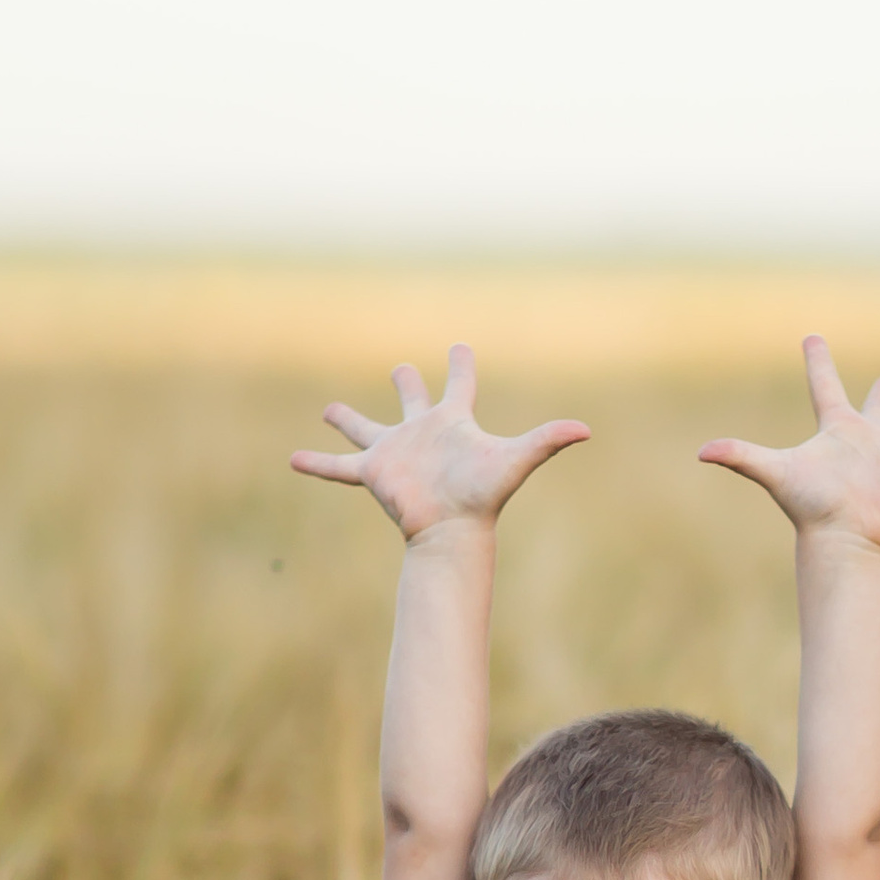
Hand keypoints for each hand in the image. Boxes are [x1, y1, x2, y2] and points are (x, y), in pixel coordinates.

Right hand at [292, 345, 587, 539]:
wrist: (453, 532)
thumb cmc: (482, 496)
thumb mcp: (515, 460)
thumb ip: (548, 441)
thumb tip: (587, 429)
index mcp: (453, 423)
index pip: (459, 384)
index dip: (460, 365)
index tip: (459, 347)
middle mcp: (422, 434)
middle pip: (413, 401)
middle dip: (406, 383)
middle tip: (399, 367)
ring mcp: (395, 453)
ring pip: (367, 429)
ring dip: (348, 420)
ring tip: (328, 408)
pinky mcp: (373, 473)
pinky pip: (338, 466)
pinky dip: (317, 462)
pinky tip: (292, 457)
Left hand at [698, 336, 879, 548]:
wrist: (843, 535)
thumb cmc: (810, 504)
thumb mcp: (774, 471)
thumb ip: (739, 457)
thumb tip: (698, 451)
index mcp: (838, 429)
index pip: (825, 386)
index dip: (818, 361)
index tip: (812, 336)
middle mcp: (870, 440)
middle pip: (879, 410)